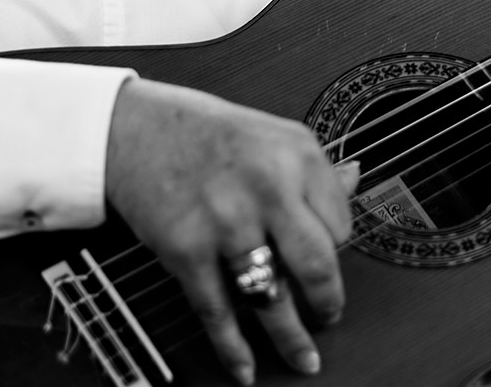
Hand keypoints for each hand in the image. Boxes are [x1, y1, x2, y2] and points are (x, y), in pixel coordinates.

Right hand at [104, 79, 361, 383]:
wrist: (134, 129)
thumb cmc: (206, 131)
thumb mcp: (272, 134)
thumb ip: (313, 166)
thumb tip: (355, 178)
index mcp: (297, 155)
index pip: (341, 223)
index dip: (337, 248)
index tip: (330, 260)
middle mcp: (268, 187)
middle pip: (318, 266)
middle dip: (328, 303)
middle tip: (329, 317)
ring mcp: (227, 221)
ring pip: (272, 297)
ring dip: (291, 339)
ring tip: (304, 357)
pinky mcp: (187, 249)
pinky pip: (218, 312)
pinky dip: (234, 349)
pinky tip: (246, 368)